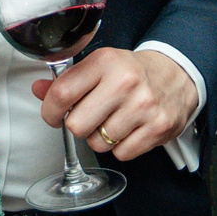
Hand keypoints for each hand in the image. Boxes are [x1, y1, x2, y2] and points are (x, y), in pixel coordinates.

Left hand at [34, 48, 197, 159]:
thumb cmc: (132, 72)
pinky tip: (129, 130)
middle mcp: (125, 82)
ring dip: (101, 138)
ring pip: (98, 143)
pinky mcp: (158, 127)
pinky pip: (121, 153)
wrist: (177, 75)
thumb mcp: (100, 66)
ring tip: (113, 121)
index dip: (49, 111)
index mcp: (105, 62)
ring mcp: (143, 106)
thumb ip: (68, 80)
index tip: (53, 115)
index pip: (62, 93)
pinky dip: (121, 147)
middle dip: (78, 126)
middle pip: (77, 125)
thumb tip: (39, 90)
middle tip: (90, 117)